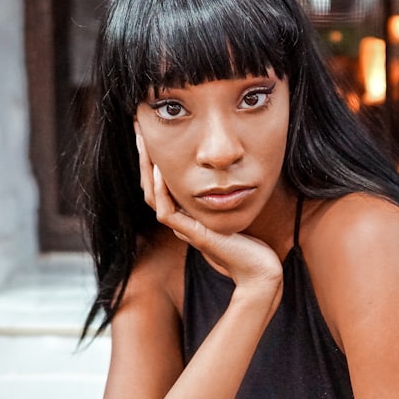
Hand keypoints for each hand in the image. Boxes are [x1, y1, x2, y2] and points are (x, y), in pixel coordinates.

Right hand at [135, 131, 283, 295]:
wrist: (260, 270)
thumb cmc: (253, 242)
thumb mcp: (237, 208)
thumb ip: (227, 193)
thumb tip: (231, 166)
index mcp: (187, 214)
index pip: (160, 182)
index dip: (152, 158)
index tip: (151, 131)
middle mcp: (181, 221)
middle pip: (150, 185)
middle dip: (143, 156)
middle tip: (138, 128)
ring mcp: (185, 229)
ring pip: (152, 196)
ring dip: (146, 168)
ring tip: (143, 141)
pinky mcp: (193, 235)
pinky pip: (166, 212)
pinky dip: (162, 190)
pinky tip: (161, 169)